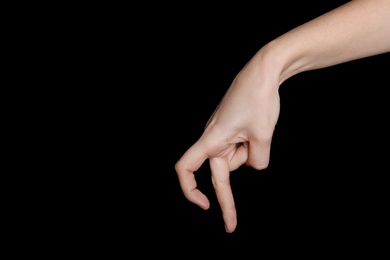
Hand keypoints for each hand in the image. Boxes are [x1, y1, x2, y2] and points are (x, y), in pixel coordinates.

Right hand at [175, 61, 280, 232]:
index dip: (188, 189)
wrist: (264, 71)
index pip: (186, 168)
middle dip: (227, 201)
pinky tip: (259, 129)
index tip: (203, 205)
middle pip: (219, 175)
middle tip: (232, 226)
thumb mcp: (263, 136)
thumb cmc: (258, 98)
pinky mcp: (233, 131)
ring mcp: (223, 135)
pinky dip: (254, 146)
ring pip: (237, 161)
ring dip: (252, 153)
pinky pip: (243, 150)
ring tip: (259, 129)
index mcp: (212, 139)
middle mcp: (213, 139)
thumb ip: (257, 161)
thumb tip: (254, 166)